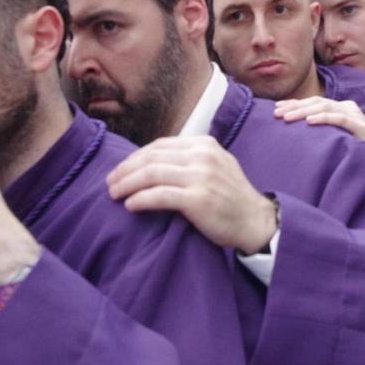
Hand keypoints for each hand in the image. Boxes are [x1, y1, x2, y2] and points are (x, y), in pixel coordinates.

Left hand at [107, 136, 277, 253]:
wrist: (254, 220)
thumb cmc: (231, 197)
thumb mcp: (216, 165)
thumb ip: (190, 159)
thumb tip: (151, 163)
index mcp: (205, 145)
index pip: (159, 146)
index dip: (135, 158)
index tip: (121, 170)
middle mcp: (203, 156)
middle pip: (151, 157)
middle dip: (125, 170)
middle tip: (110, 183)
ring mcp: (201, 176)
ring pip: (151, 174)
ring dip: (127, 184)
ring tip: (114, 194)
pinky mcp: (198, 199)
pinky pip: (159, 196)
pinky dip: (140, 199)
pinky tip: (130, 205)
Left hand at [275, 96, 364, 171]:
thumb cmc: (360, 157)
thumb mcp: (337, 142)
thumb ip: (323, 135)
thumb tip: (296, 138)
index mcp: (342, 110)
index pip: (314, 103)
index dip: (295, 105)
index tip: (275, 110)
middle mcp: (349, 109)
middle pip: (317, 102)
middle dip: (295, 107)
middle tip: (276, 113)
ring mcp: (356, 117)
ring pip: (326, 107)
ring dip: (304, 111)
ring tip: (287, 117)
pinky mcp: (362, 127)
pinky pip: (340, 119)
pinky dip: (324, 118)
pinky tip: (309, 121)